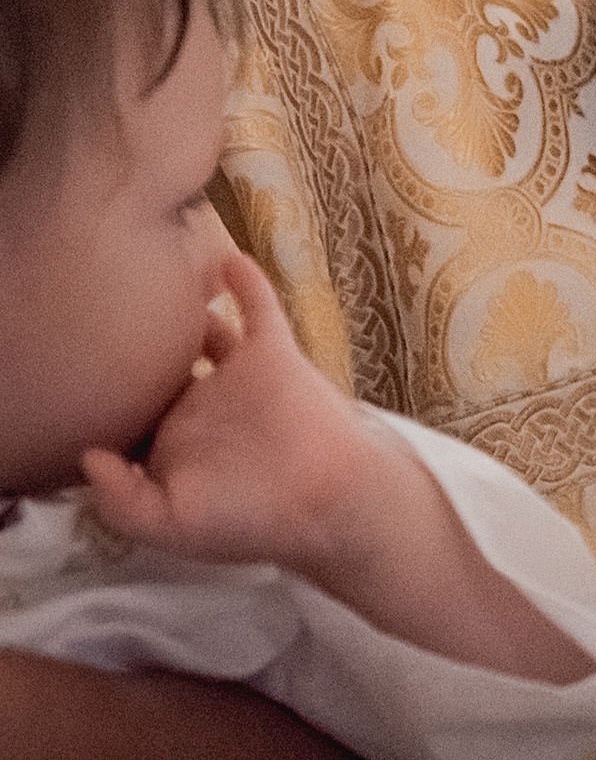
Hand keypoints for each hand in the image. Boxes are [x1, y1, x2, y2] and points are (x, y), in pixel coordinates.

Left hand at [81, 253, 384, 582]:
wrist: (326, 498)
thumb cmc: (251, 519)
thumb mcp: (170, 527)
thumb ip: (119, 499)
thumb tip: (88, 454)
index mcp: (173, 447)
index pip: (129, 417)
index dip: (104, 403)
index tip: (79, 388)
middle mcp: (201, 406)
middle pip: (159, 369)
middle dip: (134, 349)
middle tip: (105, 322)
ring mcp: (237, 377)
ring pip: (204, 332)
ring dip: (184, 308)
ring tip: (157, 277)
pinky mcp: (273, 354)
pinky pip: (258, 308)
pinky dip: (245, 282)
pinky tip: (228, 257)